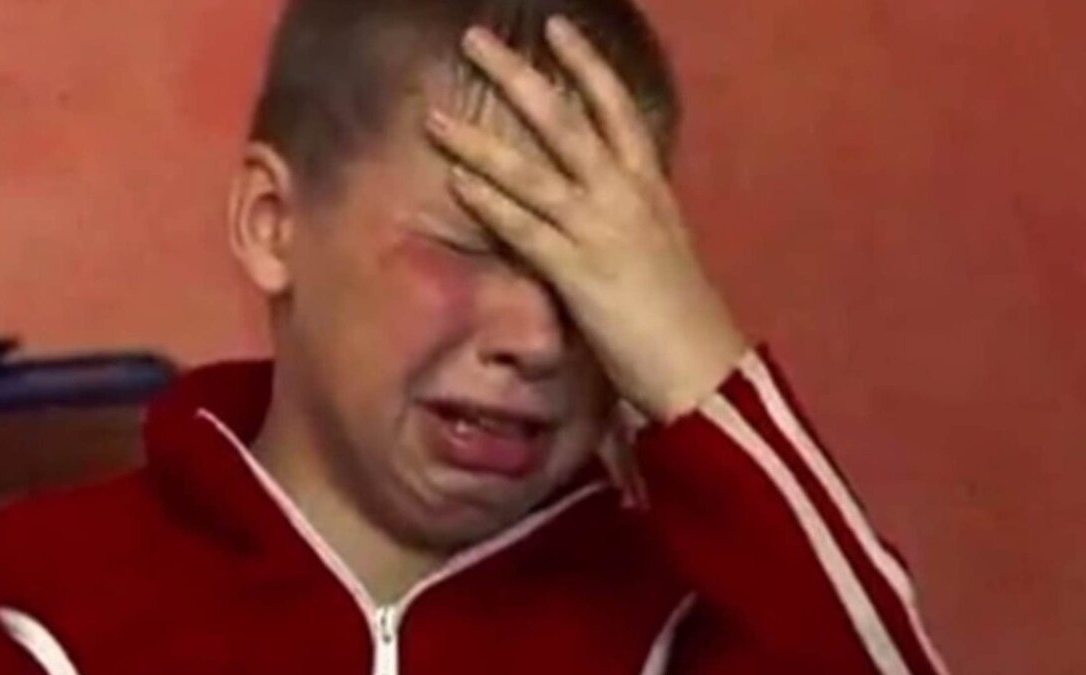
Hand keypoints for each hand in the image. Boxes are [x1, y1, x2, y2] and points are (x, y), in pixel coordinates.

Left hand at [424, 17, 749, 423]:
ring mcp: (602, 232)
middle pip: (566, 122)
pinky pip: (528, 230)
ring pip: (533, 172)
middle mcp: (627, 196)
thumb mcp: (662, 248)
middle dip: (518, 77)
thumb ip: (629, 216)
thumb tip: (596, 202)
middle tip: (475, 39)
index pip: (616, 108)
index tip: (556, 28)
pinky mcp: (581, 274)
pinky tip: (457, 181)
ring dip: (480, 142)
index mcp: (650, 187)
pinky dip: (491, 203)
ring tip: (435, 118)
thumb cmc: (684, 316)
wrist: (705, 368)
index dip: (586, 64)